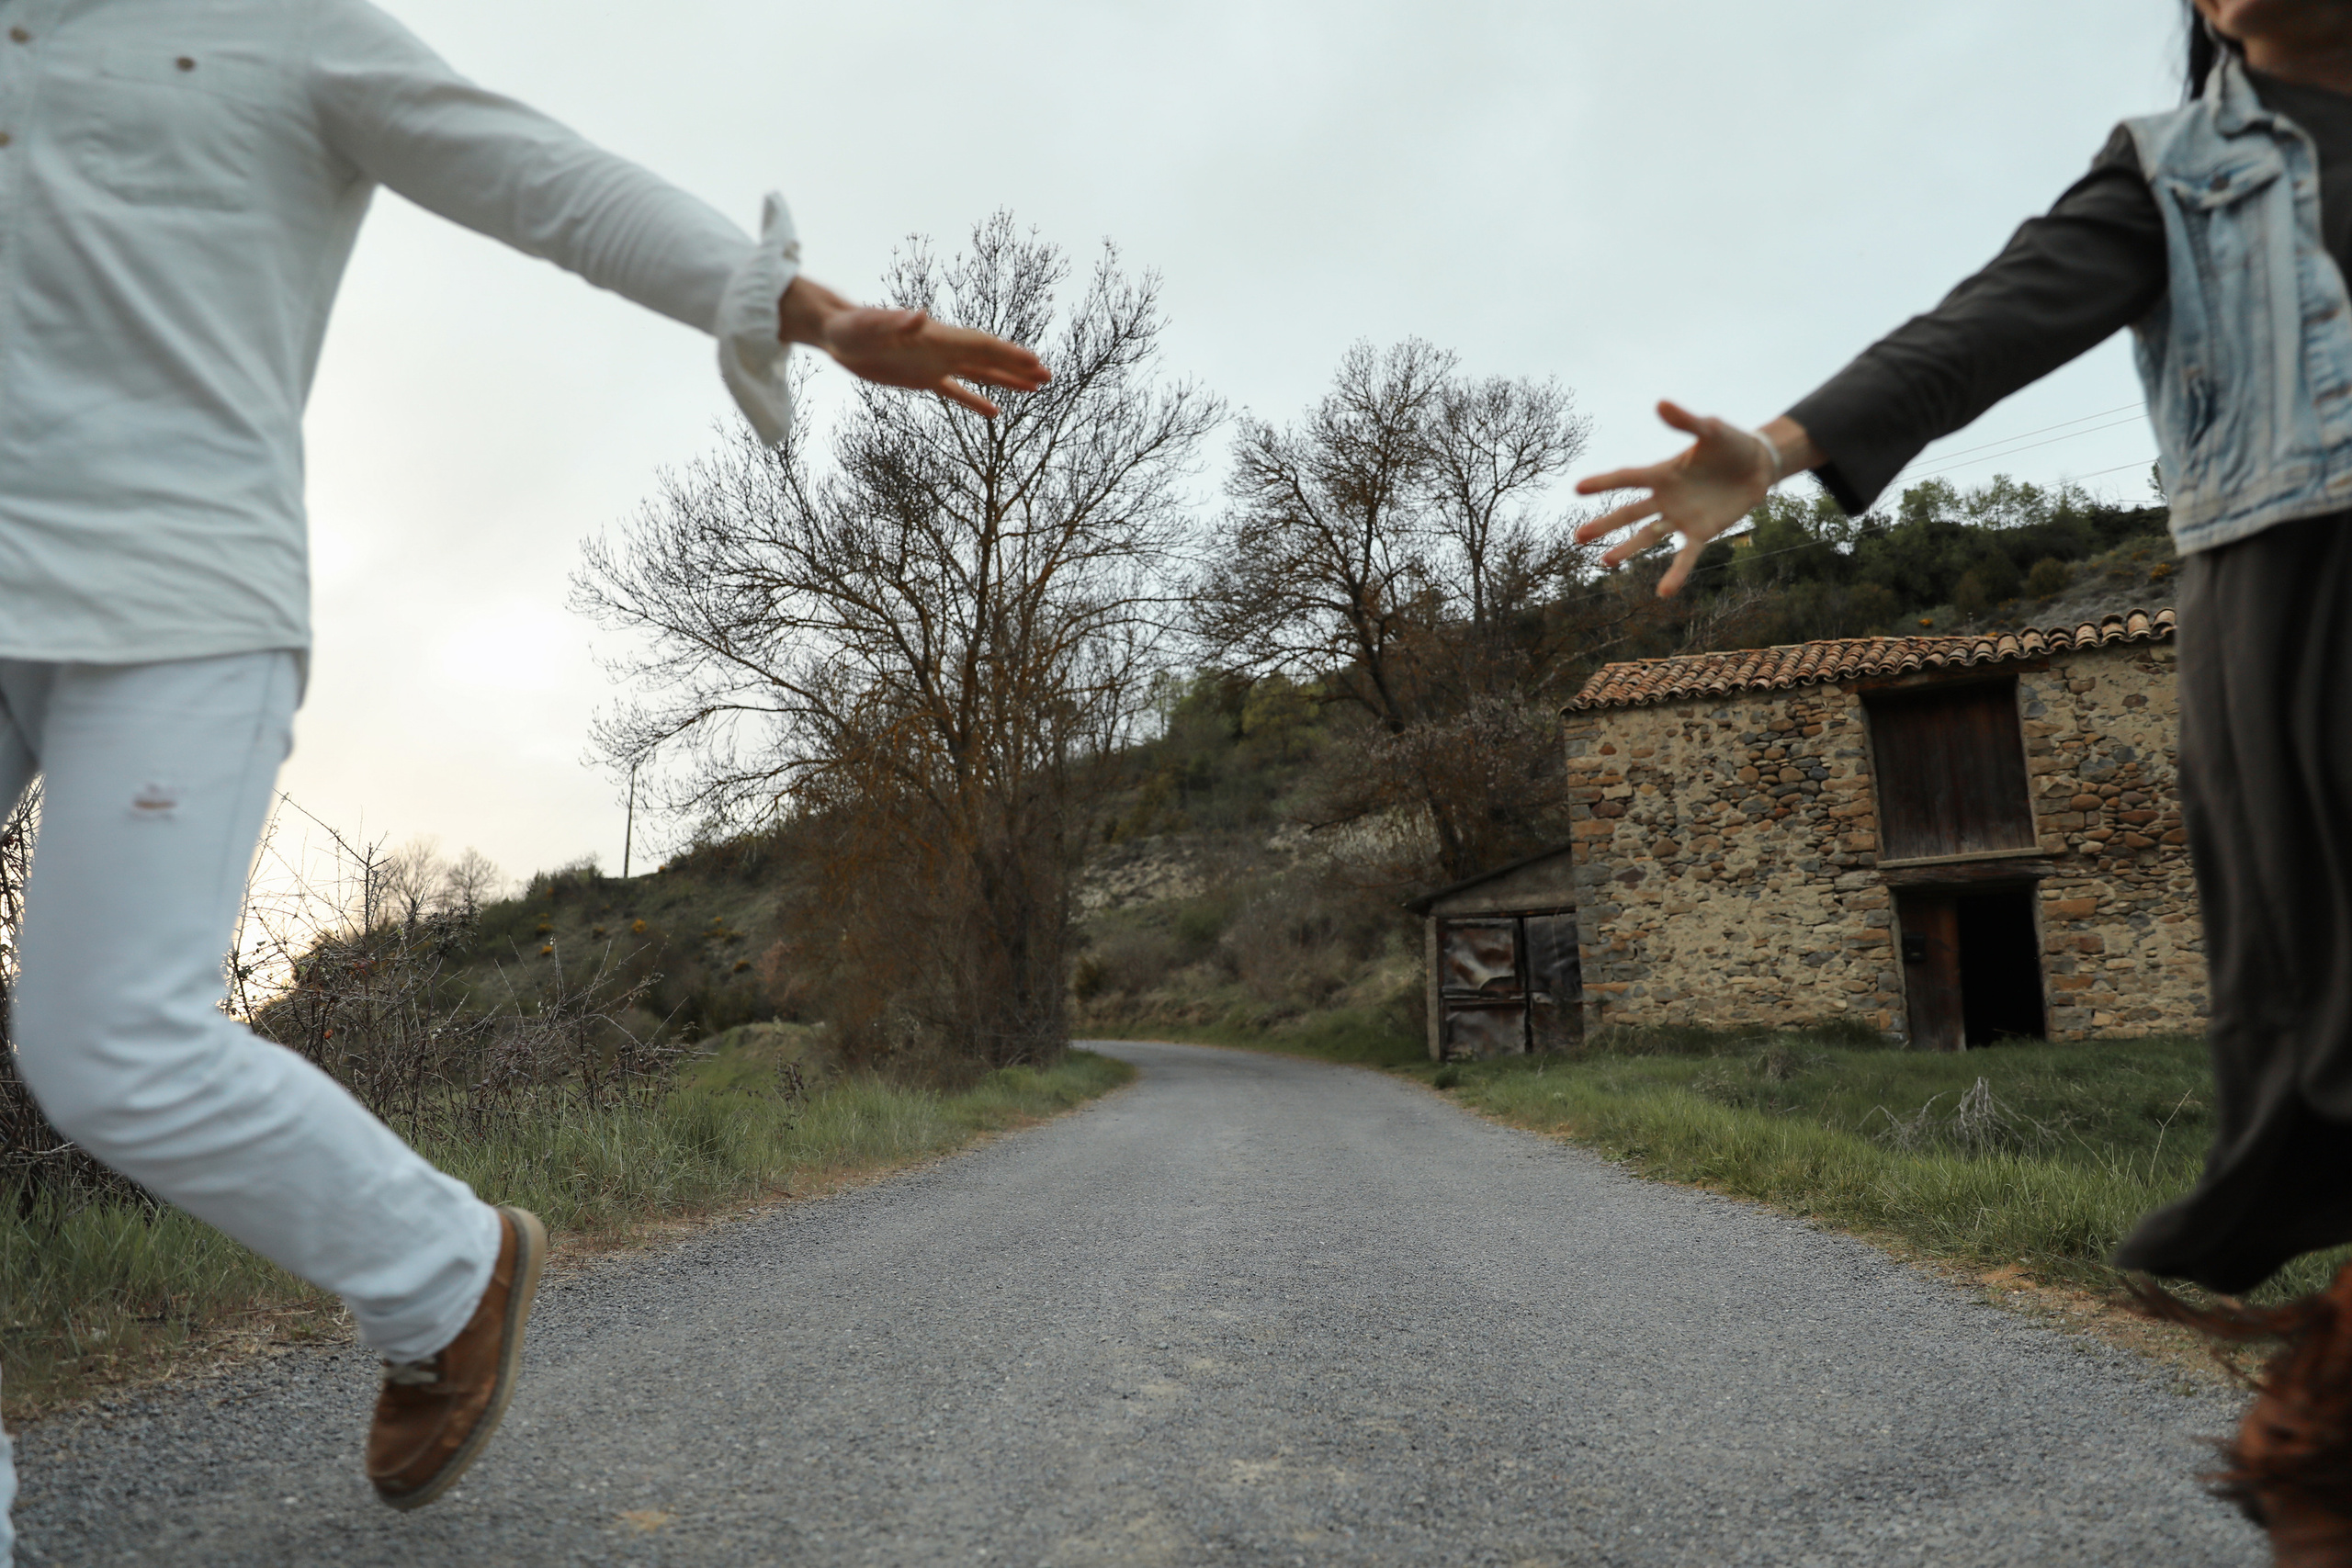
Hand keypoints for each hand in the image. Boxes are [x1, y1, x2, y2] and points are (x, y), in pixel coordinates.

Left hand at [779, 275, 1050, 417]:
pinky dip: (976, 400)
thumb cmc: (850, 327)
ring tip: (1035, 388)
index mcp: (936, 337)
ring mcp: (934, 363)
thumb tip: (921, 317)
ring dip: (1007, 380)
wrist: (834, 331)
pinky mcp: (921, 377)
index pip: (980, 346)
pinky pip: (956, 391)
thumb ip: (896, 322)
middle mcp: (941, 349)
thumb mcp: (869, 326)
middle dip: (1018, 366)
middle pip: (989, 358)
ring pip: (979, 373)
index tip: (1035, 362)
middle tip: (1048, 375)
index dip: (1008, 354)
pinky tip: (994, 412)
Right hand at [1573, 402, 1814, 596]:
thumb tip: (1660, 403)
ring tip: (1605, 563)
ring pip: (1647, 536)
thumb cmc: (1730, 443)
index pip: (1628, 479)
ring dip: (1627, 549)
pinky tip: (1663, 592)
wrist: (1757, 465)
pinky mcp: (1701, 532)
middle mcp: (1666, 497)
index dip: (1604, 483)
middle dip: (1604, 525)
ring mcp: (1681, 517)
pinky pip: (1684, 555)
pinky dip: (1675, 574)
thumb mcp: (1711, 429)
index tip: (1577, 489)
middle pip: (1629, 513)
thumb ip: (1686, 421)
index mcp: (1664, 472)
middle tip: (1578, 537)